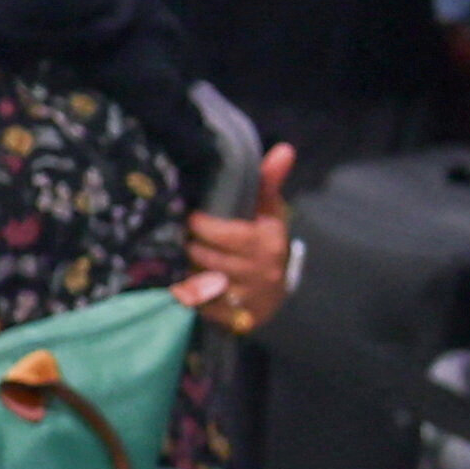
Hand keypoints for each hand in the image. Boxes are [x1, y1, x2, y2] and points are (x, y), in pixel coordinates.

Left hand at [180, 142, 297, 333]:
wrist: (275, 293)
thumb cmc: (266, 242)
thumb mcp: (269, 211)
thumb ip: (269, 181)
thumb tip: (284, 149)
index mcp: (268, 243)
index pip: (227, 235)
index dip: (203, 226)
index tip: (192, 218)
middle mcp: (261, 272)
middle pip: (208, 259)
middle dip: (191, 248)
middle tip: (184, 240)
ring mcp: (249, 298)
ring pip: (202, 282)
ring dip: (189, 270)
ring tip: (186, 259)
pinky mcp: (236, 319)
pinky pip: (202, 306)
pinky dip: (192, 295)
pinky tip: (190, 284)